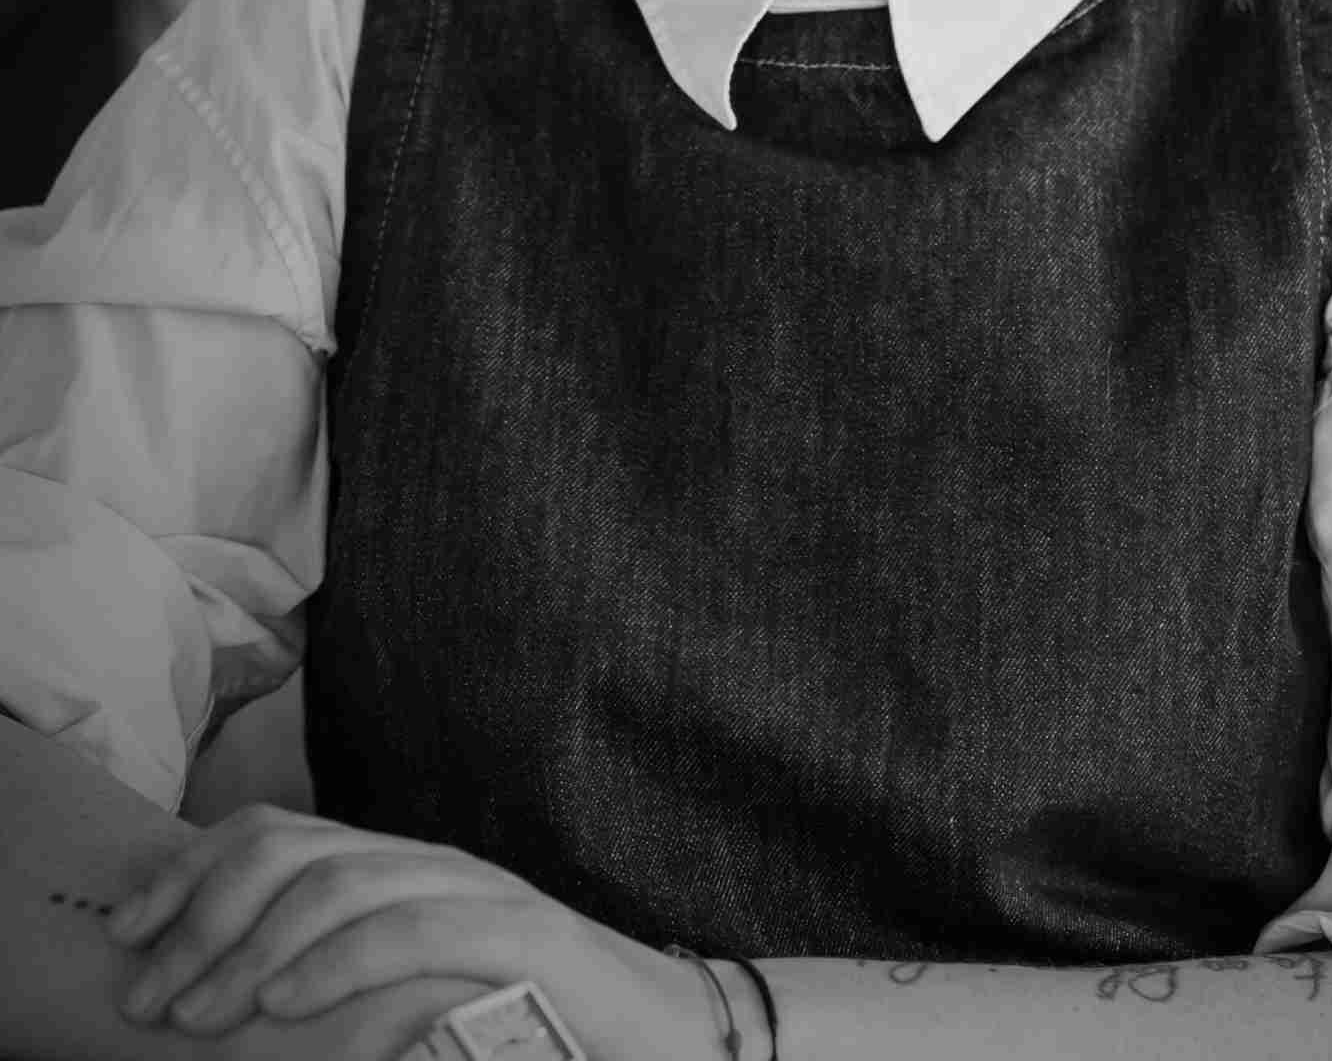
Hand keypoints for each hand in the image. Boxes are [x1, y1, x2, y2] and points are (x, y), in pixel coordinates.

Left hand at [101, 802, 663, 1048]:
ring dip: (252, 944)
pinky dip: (337, 960)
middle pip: (297, 845)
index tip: (127, 933)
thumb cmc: (536, 1033)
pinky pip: (416, 928)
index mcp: (405, 874)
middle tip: (150, 995)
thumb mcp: (414, 1001)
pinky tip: (283, 1002)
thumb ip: (342, 977)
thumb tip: (222, 993)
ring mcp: (485, 896)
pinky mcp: (526, 941)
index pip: (279, 832)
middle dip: (203, 912)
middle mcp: (437, 866)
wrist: (668, 1036)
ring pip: (346, 877)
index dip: (189, 871)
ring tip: (200, 1013)